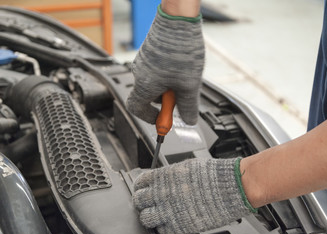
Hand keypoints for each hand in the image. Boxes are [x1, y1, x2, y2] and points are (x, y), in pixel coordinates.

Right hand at [126, 8, 204, 124]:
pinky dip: (168, 73)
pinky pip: (156, 69)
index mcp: (144, 85)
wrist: (178, 19)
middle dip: (166, 99)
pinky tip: (181, 65)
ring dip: (169, 85)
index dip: (150, 117)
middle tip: (182, 94)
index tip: (163, 119)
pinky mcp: (149, 52)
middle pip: (148, 96)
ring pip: (154, 82)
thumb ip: (188, 107)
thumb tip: (188, 121)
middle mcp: (139, 73)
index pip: (137, 109)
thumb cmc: (181, 50)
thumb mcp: (189, 85)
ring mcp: (143, 61)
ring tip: (185, 76)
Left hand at [132, 158, 255, 233]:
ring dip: (150, 216)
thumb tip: (159, 180)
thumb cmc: (211, 175)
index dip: (140, 187)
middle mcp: (162, 194)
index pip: (140, 183)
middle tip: (147, 203)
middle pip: (139, 201)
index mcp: (162, 177)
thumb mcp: (184, 167)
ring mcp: (169, 211)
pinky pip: (162, 230)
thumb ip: (168, 175)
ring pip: (146, 218)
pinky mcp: (179, 225)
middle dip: (142, 202)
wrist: (230, 187)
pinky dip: (163, 227)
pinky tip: (169, 222)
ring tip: (156, 214)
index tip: (142, 190)